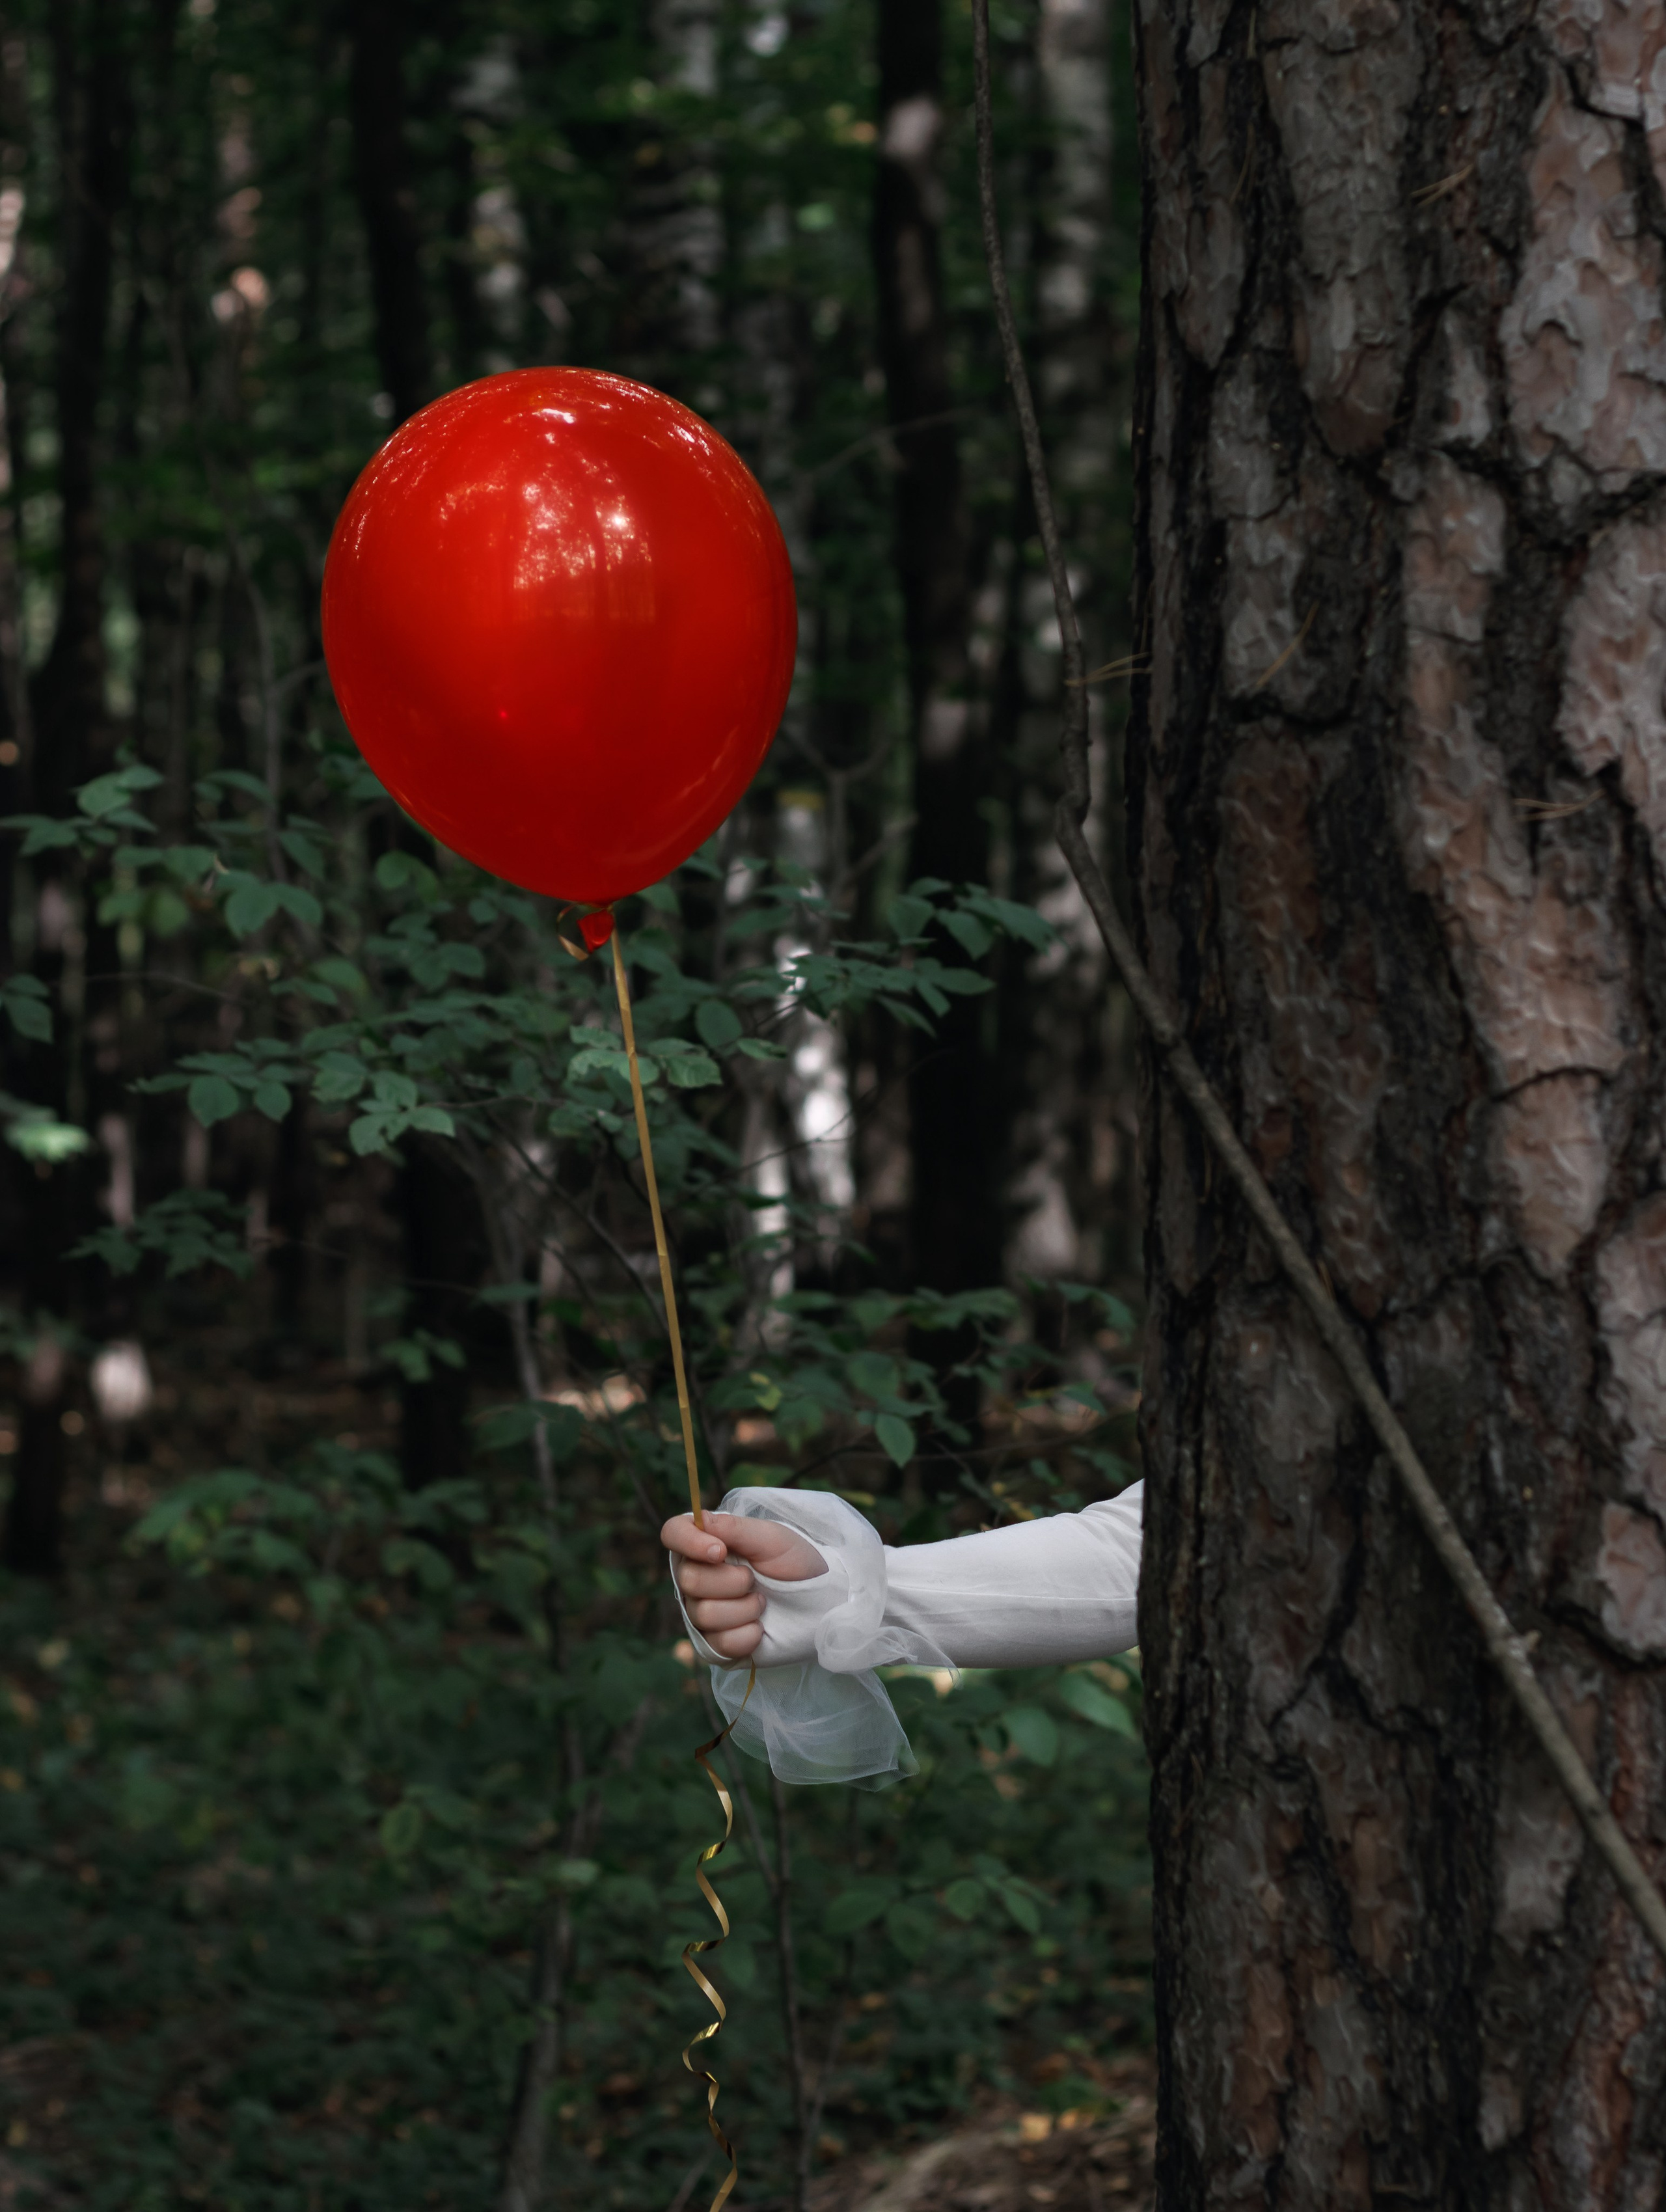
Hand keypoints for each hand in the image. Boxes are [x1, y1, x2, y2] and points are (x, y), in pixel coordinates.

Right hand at [662, 1509, 826, 1659]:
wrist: (817, 1598)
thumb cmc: (792, 1561)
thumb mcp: (770, 1537)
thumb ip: (733, 1528)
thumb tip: (700, 1519)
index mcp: (704, 1544)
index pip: (673, 1533)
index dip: (689, 1542)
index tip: (720, 1551)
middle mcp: (696, 1577)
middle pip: (689, 1580)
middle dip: (731, 1581)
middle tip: (754, 1578)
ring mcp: (702, 1612)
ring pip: (704, 1614)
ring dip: (744, 1608)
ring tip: (761, 1601)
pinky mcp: (716, 1644)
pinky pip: (720, 1643)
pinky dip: (747, 1635)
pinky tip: (760, 1627)